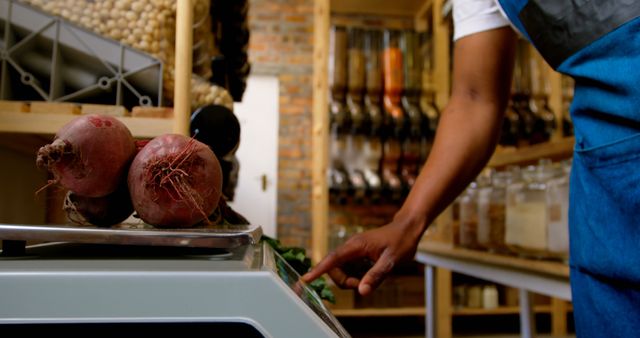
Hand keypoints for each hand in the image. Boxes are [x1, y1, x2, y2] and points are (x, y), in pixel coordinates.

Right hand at [302, 220, 422, 295]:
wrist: (408, 228)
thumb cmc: (401, 241)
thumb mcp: (391, 261)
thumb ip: (375, 276)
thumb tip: (361, 291)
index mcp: (356, 246)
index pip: (332, 259)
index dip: (318, 270)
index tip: (305, 280)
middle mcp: (351, 247)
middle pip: (334, 268)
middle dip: (343, 281)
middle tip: (362, 284)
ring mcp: (354, 251)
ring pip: (341, 270)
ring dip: (350, 280)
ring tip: (369, 278)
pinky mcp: (358, 255)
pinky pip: (349, 269)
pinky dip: (355, 276)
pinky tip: (370, 273)